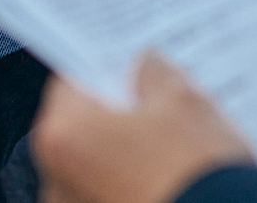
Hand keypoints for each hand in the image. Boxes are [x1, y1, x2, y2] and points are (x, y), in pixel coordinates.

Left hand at [32, 54, 253, 202]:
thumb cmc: (198, 175)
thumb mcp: (185, 103)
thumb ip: (155, 73)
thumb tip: (146, 67)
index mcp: (63, 134)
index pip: (70, 83)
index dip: (104, 72)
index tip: (127, 70)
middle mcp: (57, 179)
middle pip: (83, 129)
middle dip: (118, 117)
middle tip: (159, 110)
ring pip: (100, 168)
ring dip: (127, 157)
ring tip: (175, 153)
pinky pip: (112, 195)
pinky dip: (135, 187)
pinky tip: (173, 181)